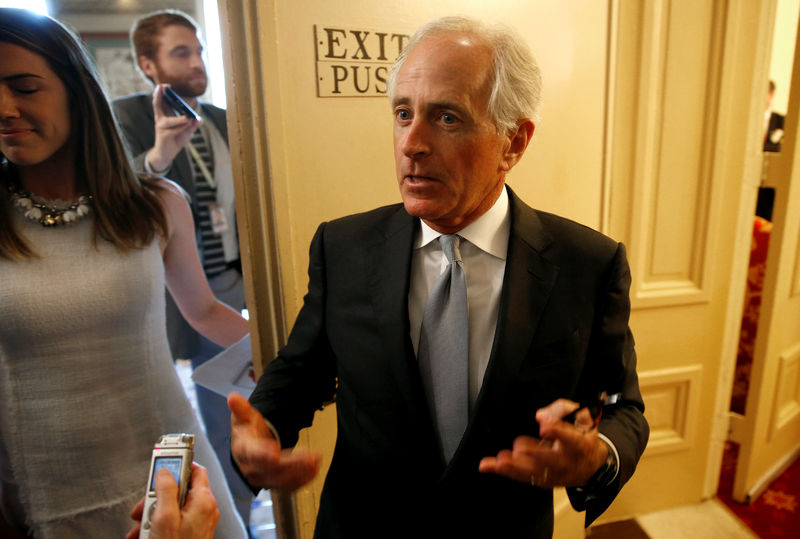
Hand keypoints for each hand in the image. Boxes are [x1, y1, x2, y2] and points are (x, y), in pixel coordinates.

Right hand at [126, 463, 218, 538]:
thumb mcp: (165, 516)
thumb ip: (166, 489)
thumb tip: (165, 471)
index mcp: (203, 500)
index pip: (195, 470)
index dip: (178, 465)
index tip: (162, 464)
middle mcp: (204, 509)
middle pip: (178, 491)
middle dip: (156, 498)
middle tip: (142, 509)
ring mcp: (199, 522)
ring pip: (172, 508)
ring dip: (152, 516)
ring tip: (139, 529)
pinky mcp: (191, 533)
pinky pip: (173, 522)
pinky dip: (157, 526)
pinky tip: (144, 536)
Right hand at [146, 84, 201, 172]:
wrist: (167, 154)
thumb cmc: (176, 139)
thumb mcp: (187, 130)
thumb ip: (194, 124)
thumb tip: (199, 119)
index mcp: (164, 115)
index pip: (161, 101)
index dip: (161, 92)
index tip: (165, 85)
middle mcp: (160, 119)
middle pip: (157, 105)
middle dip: (159, 95)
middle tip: (164, 87)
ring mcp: (160, 128)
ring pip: (169, 121)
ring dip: (179, 120)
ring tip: (188, 119)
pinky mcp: (163, 137)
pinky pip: (172, 132)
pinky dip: (180, 129)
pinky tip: (187, 127)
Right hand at [228, 392, 320, 491]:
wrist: (249, 447)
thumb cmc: (247, 431)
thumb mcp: (244, 417)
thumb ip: (240, 408)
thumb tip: (233, 398)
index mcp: (243, 450)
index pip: (252, 454)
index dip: (263, 454)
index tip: (275, 452)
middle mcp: (251, 468)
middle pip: (272, 469)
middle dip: (291, 464)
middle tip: (309, 457)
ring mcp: (263, 479)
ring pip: (282, 480)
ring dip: (301, 473)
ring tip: (316, 462)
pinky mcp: (274, 484)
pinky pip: (289, 487)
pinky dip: (303, 480)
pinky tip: (314, 471)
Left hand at [478, 399, 607, 487]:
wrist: (590, 466)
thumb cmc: (582, 437)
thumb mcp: (581, 418)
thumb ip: (562, 410)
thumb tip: (542, 415)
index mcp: (578, 444)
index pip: (570, 438)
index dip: (557, 431)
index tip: (544, 425)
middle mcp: (565, 462)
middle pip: (549, 460)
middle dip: (534, 453)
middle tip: (519, 446)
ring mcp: (552, 474)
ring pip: (532, 471)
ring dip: (514, 466)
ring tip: (500, 461)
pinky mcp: (539, 479)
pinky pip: (519, 476)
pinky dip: (503, 471)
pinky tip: (487, 466)